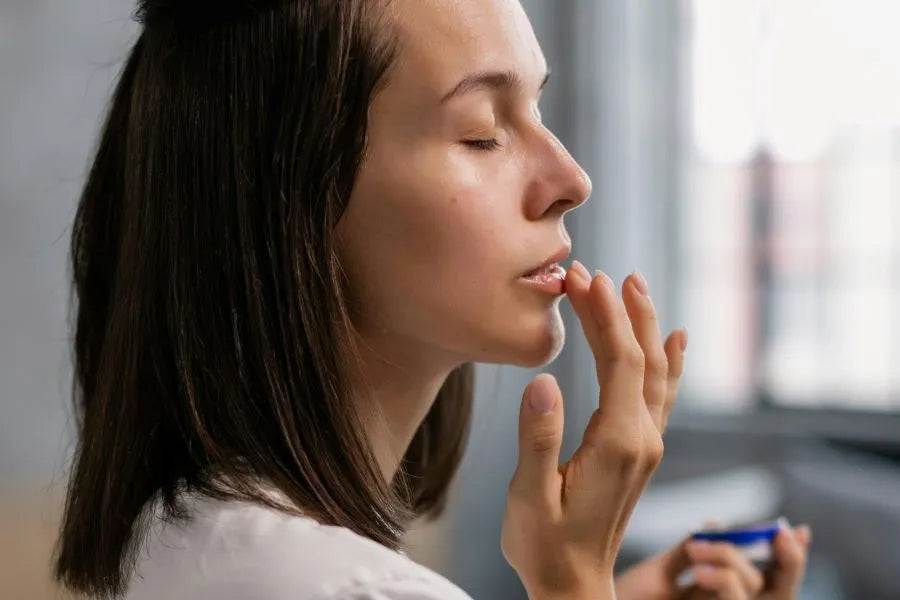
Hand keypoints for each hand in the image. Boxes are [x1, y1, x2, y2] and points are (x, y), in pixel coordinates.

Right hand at [501, 262, 687, 599]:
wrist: (575, 584)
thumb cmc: (545, 545)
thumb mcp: (529, 497)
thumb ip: (537, 440)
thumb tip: (543, 382)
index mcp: (617, 444)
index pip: (619, 362)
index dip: (604, 316)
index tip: (584, 278)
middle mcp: (642, 440)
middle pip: (641, 359)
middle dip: (621, 310)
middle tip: (594, 272)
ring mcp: (646, 445)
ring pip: (654, 372)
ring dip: (643, 325)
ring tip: (632, 285)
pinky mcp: (641, 451)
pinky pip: (662, 394)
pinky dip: (669, 361)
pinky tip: (674, 338)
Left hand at [614, 522, 812, 599]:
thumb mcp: (659, 574)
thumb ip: (691, 554)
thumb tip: (719, 524)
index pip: (769, 583)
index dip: (789, 560)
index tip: (795, 529)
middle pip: (777, 595)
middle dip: (784, 563)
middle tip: (777, 533)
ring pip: (752, 597)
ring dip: (734, 566)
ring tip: (699, 552)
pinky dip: (723, 585)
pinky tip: (700, 569)